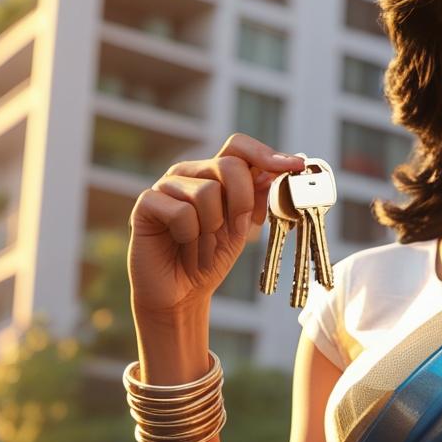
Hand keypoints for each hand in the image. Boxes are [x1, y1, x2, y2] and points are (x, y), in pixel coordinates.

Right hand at [128, 133, 304, 325]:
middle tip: (235, 231)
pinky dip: (190, 237)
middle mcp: (190, 173)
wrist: (180, 293)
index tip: (295, 167)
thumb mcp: (244, 227)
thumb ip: (257, 198)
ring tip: (203, 246)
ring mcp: (166, 185)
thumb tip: (277, 170)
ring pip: (206, 192)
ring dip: (212, 230)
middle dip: (242, 203)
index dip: (267, 155)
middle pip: (229, 165)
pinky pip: (181, 212)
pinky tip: (184, 248)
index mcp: (214, 173)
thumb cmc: (210, 258)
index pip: (240, 147)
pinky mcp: (147, 203)